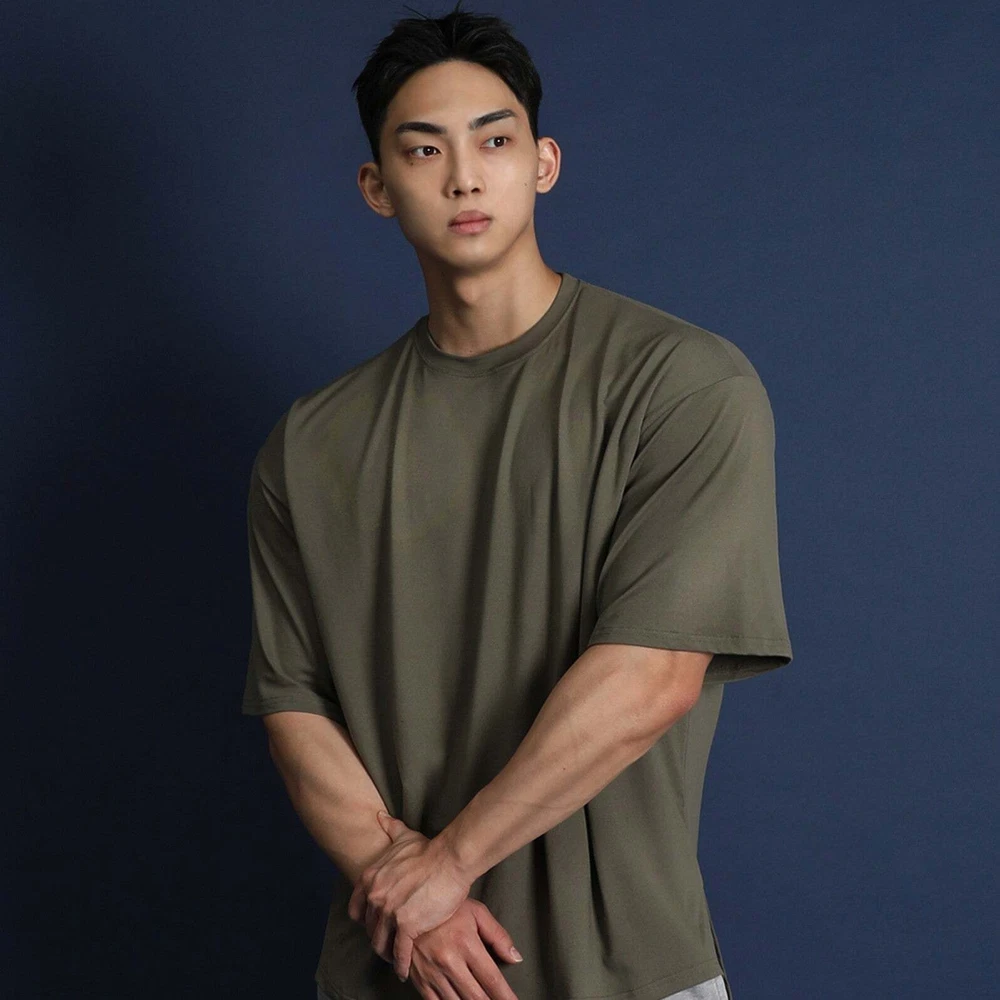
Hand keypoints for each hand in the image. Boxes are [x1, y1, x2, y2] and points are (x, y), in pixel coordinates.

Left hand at [347, 811, 473, 980]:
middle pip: (370, 928)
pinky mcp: (405, 925)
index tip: (374, 926)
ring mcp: (388, 911)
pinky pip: (399, 952)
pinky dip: (401, 964)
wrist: (449, 859)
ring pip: (381, 943)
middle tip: (388, 944)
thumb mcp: (403, 837)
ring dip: (387, 955)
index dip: (364, 920)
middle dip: (378, 937)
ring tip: (395, 961)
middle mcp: (375, 896)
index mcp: (371, 878)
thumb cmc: (429, 850)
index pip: (356, 909)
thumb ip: (389, 828)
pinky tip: (405, 970)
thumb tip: (379, 816)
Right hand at [408, 897, 523, 999]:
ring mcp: (432, 973)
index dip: (506, 996)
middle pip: (476, 996)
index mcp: (466, 944)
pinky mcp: (419, 980)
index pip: (492, 979)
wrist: (410, 906)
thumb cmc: (447, 910)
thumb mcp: (476, 913)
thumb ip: (498, 936)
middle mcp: (449, 961)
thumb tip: (515, 958)